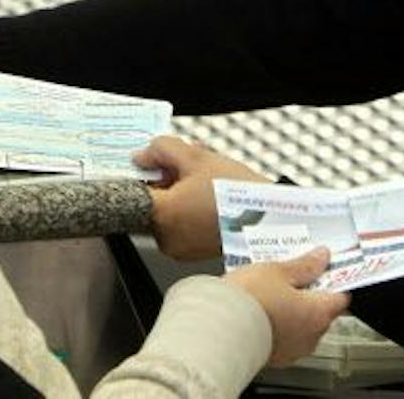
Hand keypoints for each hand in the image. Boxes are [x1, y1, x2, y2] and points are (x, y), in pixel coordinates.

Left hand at [133, 135, 267, 261]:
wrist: (270, 220)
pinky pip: (181, 225)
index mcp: (161, 213)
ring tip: (205, 179)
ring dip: (179, 193)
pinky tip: (209, 197)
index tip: (153, 162)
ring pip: (168, 211)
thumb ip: (162, 150)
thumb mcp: (196, 157)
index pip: (133, 189)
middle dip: (167, 179)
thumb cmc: (237, 192)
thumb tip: (143, 156)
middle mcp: (164, 236)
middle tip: (187, 165)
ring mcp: (178, 248)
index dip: (144, 171)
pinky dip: (188, 210)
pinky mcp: (192, 253)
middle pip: (153, 199)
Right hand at [222, 248, 349, 365]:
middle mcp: (311, 336)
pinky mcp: (274, 357)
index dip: (334, 279)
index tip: (324, 267)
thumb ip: (304, 265)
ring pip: (302, 325)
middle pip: (322, 311)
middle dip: (310, 292)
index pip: (342, 296)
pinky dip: (279, 323)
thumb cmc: (249, 301)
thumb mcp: (278, 270)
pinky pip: (284, 336)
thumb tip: (321, 257)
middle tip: (293, 274)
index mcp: (319, 312)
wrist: (218, 329)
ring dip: (294, 309)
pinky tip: (263, 308)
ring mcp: (293, 349)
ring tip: (273, 289)